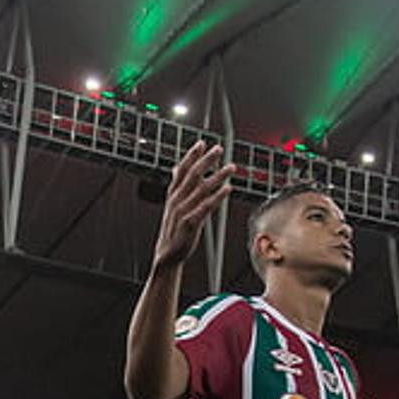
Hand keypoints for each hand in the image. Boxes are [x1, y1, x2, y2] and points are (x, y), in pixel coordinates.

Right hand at [152, 142, 234, 271]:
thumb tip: (176, 168)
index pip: (181, 170)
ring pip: (202, 188)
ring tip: (231, 167)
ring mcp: (183, 211)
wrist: (168, 254)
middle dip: (207, 160)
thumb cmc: (174, 229)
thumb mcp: (172, 205)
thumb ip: (177, 186)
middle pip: (192, 175)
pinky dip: (217, 196)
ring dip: (218, 176)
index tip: (202, 143)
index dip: (191, 155)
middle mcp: (177, 200)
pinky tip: (228, 189)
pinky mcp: (190, 223)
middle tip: (219, 149)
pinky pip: (206, 207)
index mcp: (173, 194)